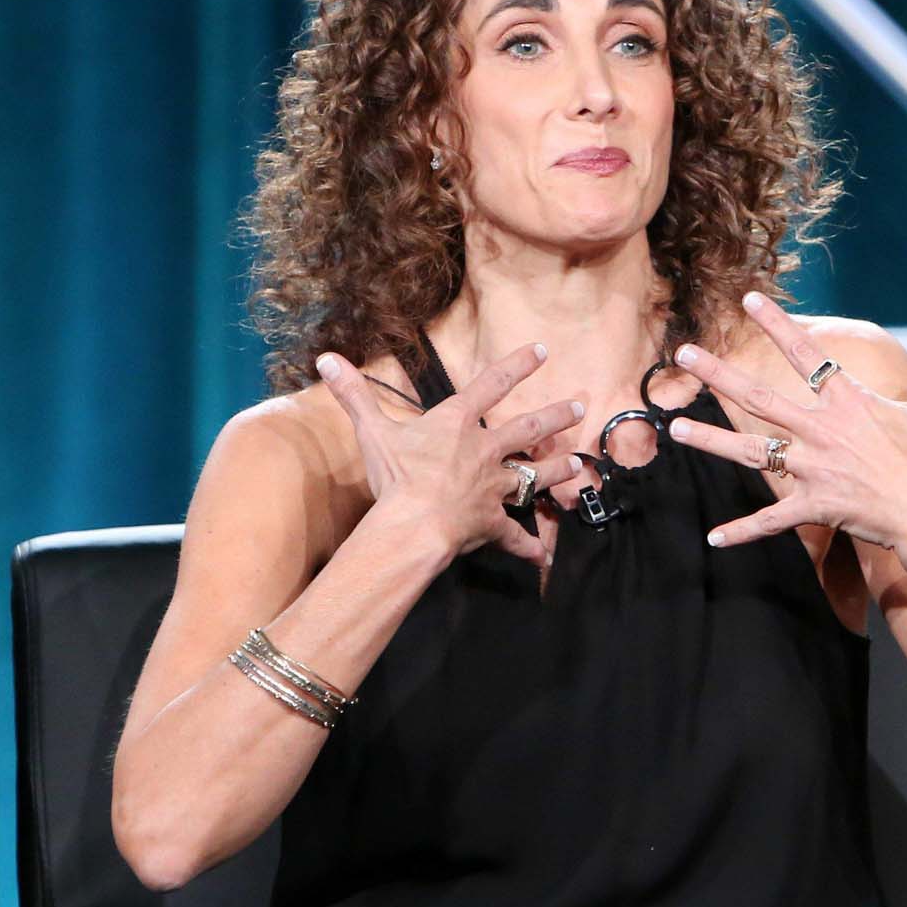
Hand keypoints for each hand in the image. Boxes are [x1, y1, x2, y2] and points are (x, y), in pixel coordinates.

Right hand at [318, 343, 585, 567]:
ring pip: (534, 476)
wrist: (414, 525)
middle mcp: (485, 451)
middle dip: (555, 416)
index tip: (542, 351)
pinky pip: (514, 536)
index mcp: (458, 423)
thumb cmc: (396, 477)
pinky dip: (529, 546)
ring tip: (577, 464)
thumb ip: (354, 395)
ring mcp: (493, 488)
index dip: (517, 365)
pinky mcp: (492, 522)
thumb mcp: (372, 431)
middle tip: (579, 408)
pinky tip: (544, 556)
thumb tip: (326, 360)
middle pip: (529, 428)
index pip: (492, 384)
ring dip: (557, 470)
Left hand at [669, 294, 906, 553]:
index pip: (807, 354)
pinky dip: (743, 531)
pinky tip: (714, 538)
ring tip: (675, 428)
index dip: (777, 324)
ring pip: (752, 451)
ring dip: (712, 440)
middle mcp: (822, 430)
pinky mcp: (813, 506)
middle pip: (759, 395)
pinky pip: (771, 520)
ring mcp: (813, 468)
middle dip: (718, 373)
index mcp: (848, 402)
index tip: (749, 299)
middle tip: (682, 354)